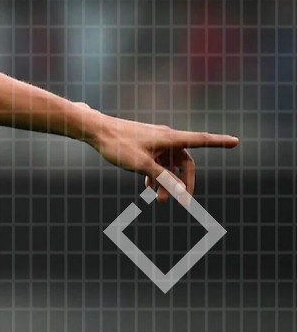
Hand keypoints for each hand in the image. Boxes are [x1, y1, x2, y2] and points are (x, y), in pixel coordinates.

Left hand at [81, 107, 238, 202]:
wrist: (95, 130)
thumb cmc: (119, 145)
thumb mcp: (142, 165)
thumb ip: (163, 179)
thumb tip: (181, 191)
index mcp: (170, 138)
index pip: (201, 140)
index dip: (219, 142)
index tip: (236, 141)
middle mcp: (165, 138)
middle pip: (184, 161)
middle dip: (184, 182)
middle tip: (183, 201)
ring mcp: (154, 141)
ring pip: (168, 164)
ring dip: (166, 182)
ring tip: (157, 200)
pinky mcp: (143, 145)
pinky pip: (156, 162)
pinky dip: (156, 174)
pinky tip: (148, 188)